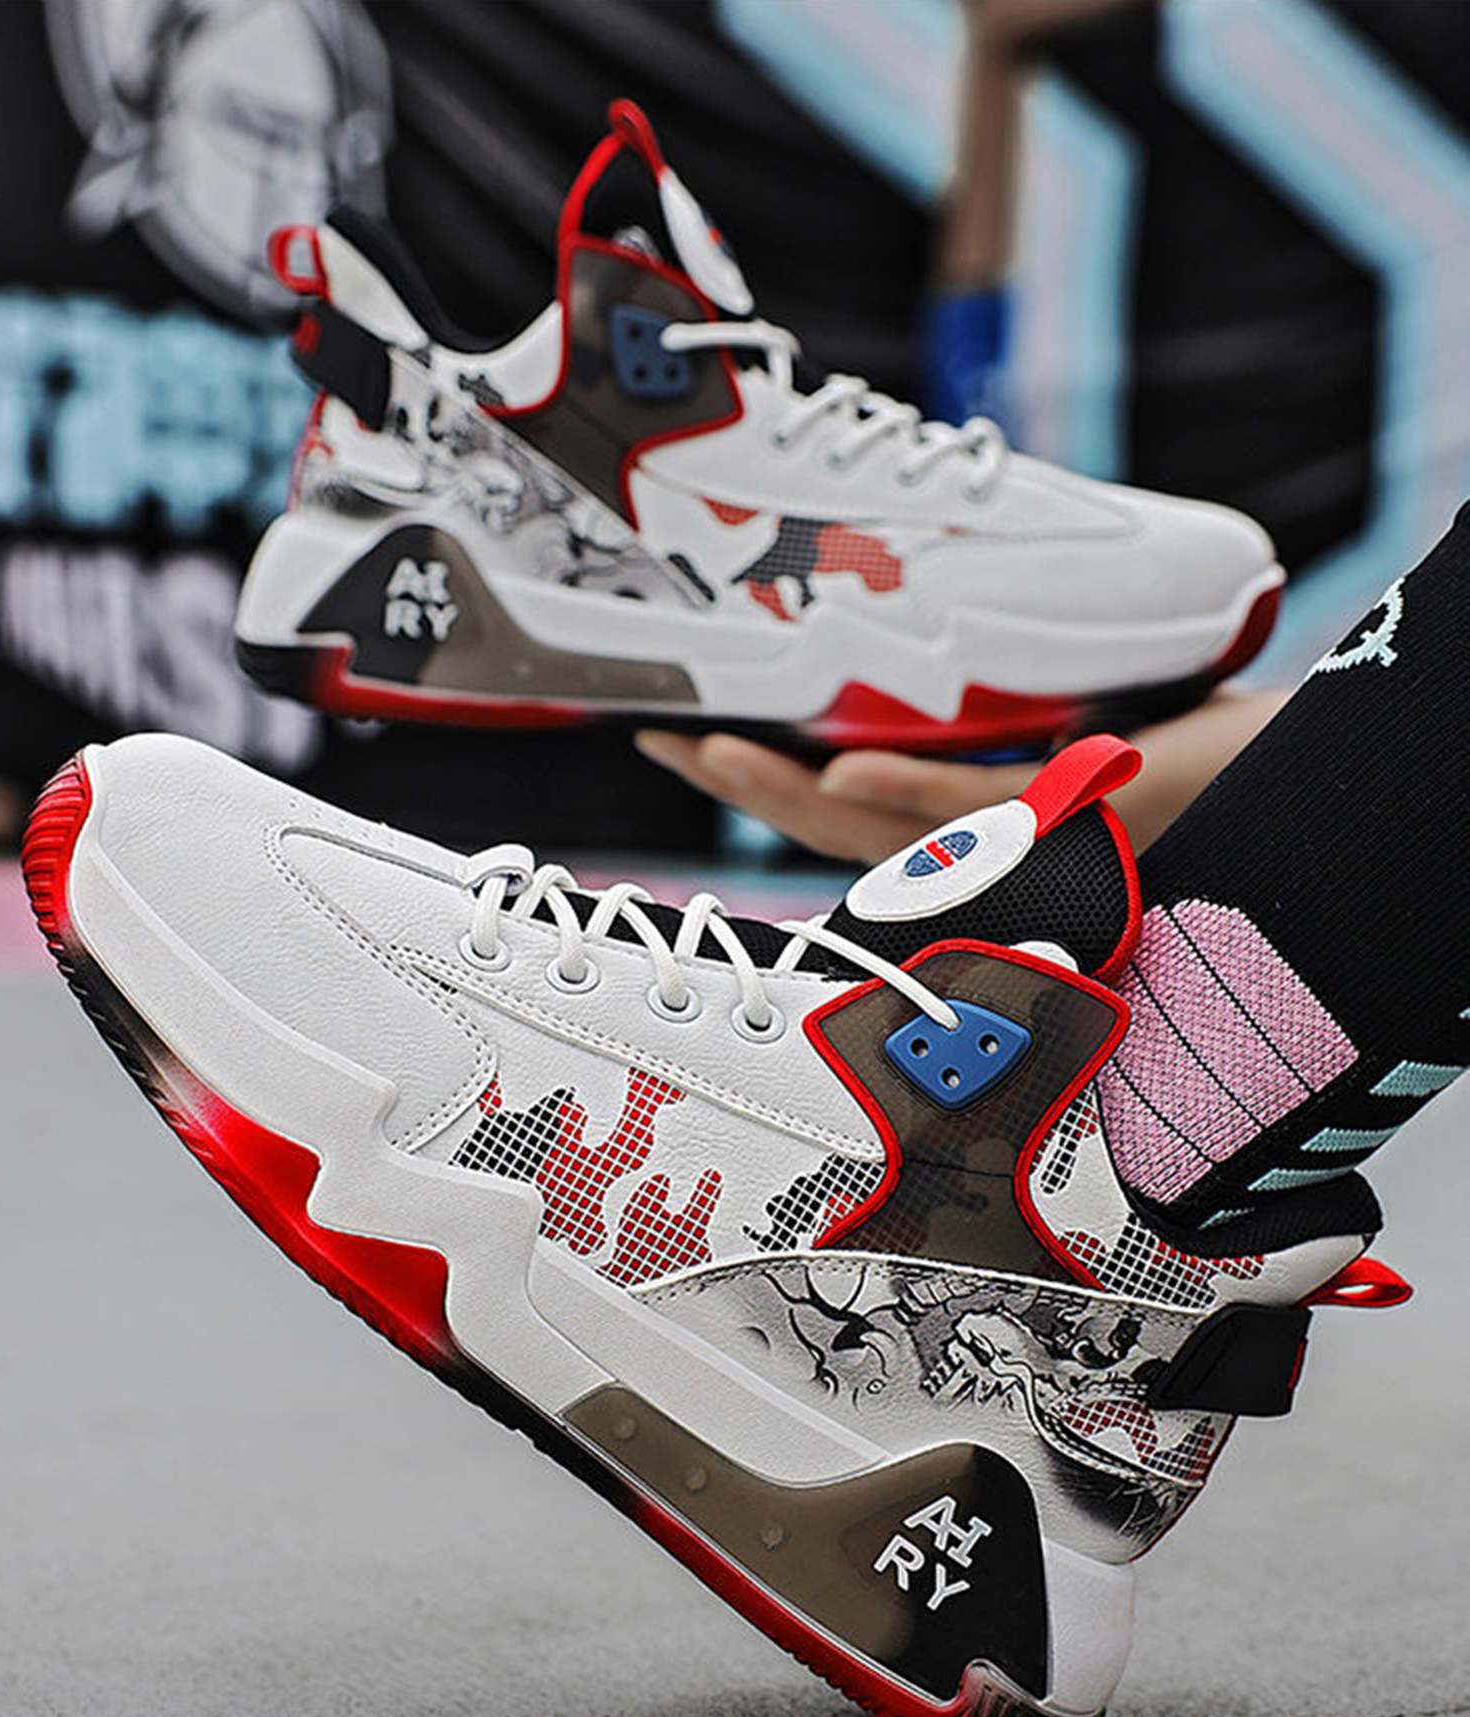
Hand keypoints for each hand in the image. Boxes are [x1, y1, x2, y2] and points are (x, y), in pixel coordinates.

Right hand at [636, 688, 1288, 861]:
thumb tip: (930, 614)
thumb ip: (1009, 688)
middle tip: (655, 741)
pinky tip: (838, 772)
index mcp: (982, 825)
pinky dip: (906, 799)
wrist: (1313, 782)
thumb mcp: (1086, 708)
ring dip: (787, 796)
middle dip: (739, 789)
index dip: (760, 783)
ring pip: (885, 833)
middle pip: (838, 832)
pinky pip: (979, 816)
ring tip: (706, 755)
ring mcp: (1030, 839)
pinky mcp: (1083, 817)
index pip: (850, 811)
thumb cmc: (1207, 746)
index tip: (685, 736)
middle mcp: (993, 850)